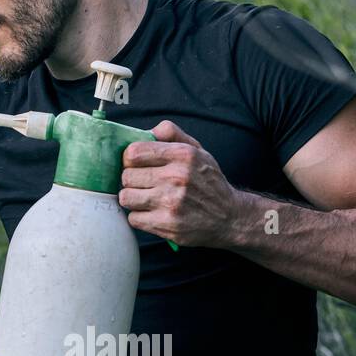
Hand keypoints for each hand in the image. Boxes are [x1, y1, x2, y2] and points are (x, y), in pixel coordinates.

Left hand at [118, 120, 236, 247]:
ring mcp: (171, 202)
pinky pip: (133, 218)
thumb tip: (148, 130)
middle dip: (131, 180)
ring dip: (133, 199)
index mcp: (182, 155)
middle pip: (126, 176)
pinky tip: (153, 213)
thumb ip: (172, 133)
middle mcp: (176, 177)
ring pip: (126, 198)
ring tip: (146, 198)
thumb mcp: (198, 150)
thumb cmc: (208, 181)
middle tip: (143, 184)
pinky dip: (139, 217)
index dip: (129, 160)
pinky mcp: (167, 224)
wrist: (230, 217)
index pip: (133, 153)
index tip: (136, 165)